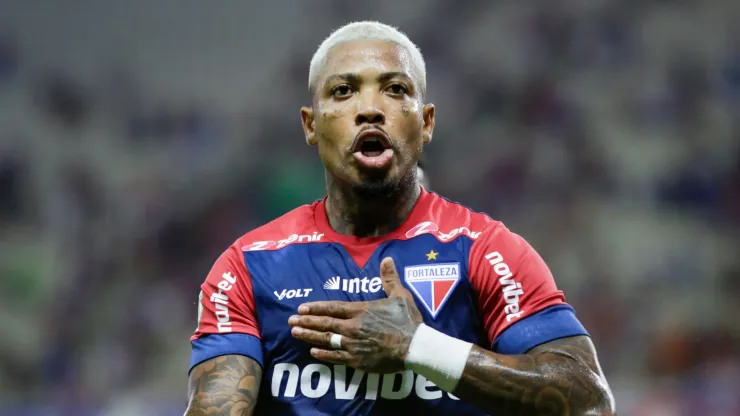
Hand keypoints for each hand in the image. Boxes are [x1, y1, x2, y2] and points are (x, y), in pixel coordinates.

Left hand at [288, 257, 423, 373]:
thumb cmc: (408, 321)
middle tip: (290, 321)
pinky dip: (323, 354)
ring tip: (295, 333)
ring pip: (326, 339)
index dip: (315, 307)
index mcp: (360, 310)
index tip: (301, 308)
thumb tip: (388, 259)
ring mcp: (353, 344)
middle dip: (306, 322)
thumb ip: (390, 278)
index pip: (332, 307)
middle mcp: (352, 327)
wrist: (414, 346)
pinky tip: (313, 352)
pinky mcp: (357, 360)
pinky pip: (335, 357)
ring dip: (309, 336)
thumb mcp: (400, 295)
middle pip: (324, 323)